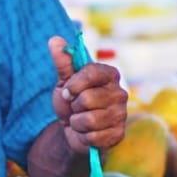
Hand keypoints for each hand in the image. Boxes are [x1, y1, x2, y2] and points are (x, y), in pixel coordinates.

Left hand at [47, 36, 127, 153]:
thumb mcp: (64, 80)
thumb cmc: (71, 100)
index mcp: (109, 74)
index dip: (74, 84)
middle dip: (73, 106)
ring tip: (80, 120)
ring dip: (76, 122)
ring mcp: (122, 114)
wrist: (73, 129)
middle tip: (76, 107)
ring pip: (89, 120)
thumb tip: (54, 39)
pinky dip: (83, 136)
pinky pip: (93, 136)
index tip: (67, 91)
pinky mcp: (119, 134)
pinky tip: (87, 132)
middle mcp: (120, 93)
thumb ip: (62, 61)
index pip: (91, 73)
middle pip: (87, 98)